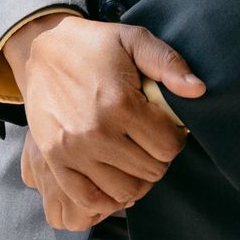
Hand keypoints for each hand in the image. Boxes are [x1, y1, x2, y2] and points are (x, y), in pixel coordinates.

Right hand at [8, 15, 204, 229]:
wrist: (41, 50)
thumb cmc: (94, 45)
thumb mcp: (133, 40)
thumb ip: (168, 63)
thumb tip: (198, 90)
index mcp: (120, 103)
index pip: (168, 146)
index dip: (175, 138)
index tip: (167, 128)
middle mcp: (97, 131)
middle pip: (150, 171)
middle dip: (158, 157)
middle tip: (150, 140)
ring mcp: (73, 150)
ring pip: (125, 190)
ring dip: (135, 178)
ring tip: (133, 157)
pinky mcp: (54, 160)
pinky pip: (88, 199)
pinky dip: (106, 198)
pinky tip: (113, 178)